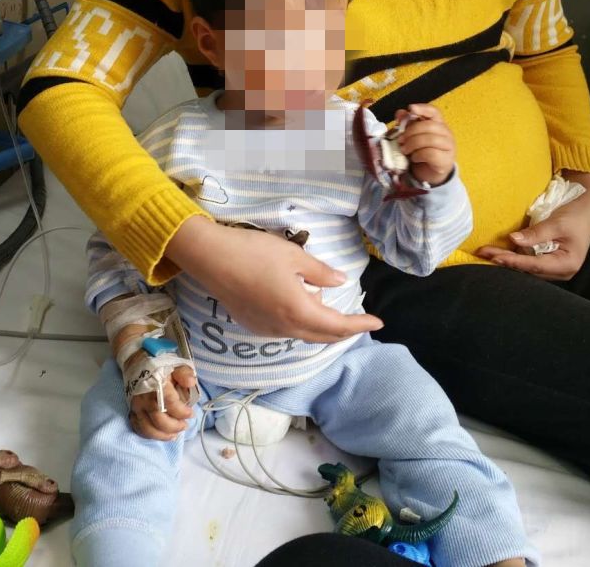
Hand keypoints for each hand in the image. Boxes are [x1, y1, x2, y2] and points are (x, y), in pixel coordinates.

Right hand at [128, 365, 197, 440]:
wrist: (137, 361)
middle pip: (159, 420)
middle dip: (174, 427)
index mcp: (157, 385)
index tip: (191, 414)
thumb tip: (191, 383)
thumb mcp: (176, 365)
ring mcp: (136, 406)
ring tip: (174, 435)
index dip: (182, 412)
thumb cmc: (159, 365)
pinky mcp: (131, 410)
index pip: (171, 404)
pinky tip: (160, 435)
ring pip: (148, 428)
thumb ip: (184, 373)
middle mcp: (144, 398)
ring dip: (162, 435)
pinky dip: (149, 435)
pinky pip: (138, 428)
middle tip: (185, 426)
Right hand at [166, 216, 383, 342]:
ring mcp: (266, 329)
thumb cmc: (255, 253)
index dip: (360, 324)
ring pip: (303, 334)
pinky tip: (301, 304)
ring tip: (329, 307)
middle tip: (360, 320)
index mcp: (299, 311)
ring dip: (321, 326)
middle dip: (344, 330)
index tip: (378, 321)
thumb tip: (340, 281)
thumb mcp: (294, 256)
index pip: (338, 326)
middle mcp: (284, 328)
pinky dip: (301, 323)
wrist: (211, 259)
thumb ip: (320, 272)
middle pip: (322, 336)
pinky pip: (285, 330)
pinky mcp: (252, 325)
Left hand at [397, 103, 455, 186]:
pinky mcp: (446, 160)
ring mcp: (448, 146)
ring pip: (430, 139)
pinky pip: (430, 154)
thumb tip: (400, 113)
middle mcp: (446, 133)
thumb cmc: (420, 152)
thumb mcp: (411, 137)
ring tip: (404, 150)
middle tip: (400, 140)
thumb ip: (406, 124)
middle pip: (429, 125)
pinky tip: (414, 158)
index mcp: (438, 124)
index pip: (434, 111)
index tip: (411, 109)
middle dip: (411, 132)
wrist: (429, 173)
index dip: (423, 108)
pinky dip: (418, 155)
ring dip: (413, 144)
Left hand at [476, 171, 589, 279]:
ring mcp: (554, 266)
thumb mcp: (557, 223)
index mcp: (567, 264)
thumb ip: (536, 234)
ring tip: (486, 253)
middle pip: (528, 268)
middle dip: (506, 261)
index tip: (494, 257)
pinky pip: (528, 260)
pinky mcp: (548, 259)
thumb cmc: (577, 214)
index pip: (535, 265)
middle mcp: (560, 270)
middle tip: (483, 253)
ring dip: (507, 259)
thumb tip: (514, 240)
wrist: (588, 207)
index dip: (513, 261)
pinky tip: (499, 252)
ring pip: (526, 266)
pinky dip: (514, 256)